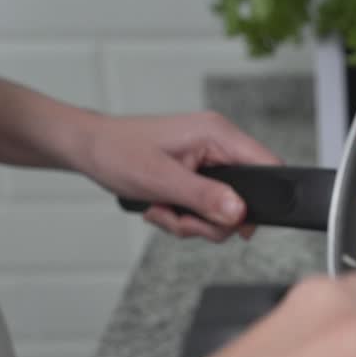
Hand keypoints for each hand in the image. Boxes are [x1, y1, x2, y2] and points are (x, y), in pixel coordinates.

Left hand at [72, 111, 280, 241]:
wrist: (88, 149)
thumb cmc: (116, 151)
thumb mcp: (160, 179)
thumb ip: (204, 197)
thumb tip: (239, 213)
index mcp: (217, 134)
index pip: (267, 165)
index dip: (261, 200)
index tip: (235, 222)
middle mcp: (218, 145)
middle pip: (245, 198)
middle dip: (212, 220)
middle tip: (182, 218)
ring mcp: (209, 161)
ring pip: (224, 210)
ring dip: (194, 222)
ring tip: (164, 210)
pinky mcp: (198, 174)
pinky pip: (206, 208)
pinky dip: (184, 217)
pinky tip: (162, 207)